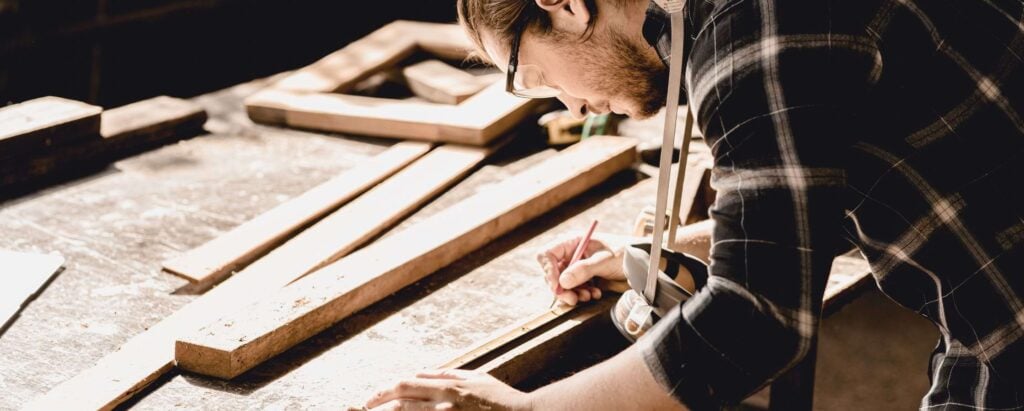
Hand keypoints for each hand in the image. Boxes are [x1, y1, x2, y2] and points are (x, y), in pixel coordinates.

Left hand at [365, 369, 531, 410]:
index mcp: (448, 386)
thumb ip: (446, 374)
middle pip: (402, 400)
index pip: (407, 385)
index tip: (370, 398)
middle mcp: (444, 402)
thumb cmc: (499, 399)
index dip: (384, 390)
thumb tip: (422, 372)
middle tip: (363, 406)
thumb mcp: (475, 378)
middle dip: (379, 403)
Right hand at [536, 234, 626, 306]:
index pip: (548, 255)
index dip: (548, 271)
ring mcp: (577, 267)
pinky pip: (574, 290)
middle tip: (572, 299)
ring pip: (563, 285)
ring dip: (573, 293)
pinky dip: (582, 295)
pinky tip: (595, 293)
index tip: (557, 286)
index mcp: (573, 242)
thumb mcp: (604, 260)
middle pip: (553, 273)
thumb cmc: (625, 253)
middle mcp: (572, 254)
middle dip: (562, 288)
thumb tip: (563, 282)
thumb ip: (583, 270)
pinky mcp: (584, 279)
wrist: (641, 263)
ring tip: (589, 296)